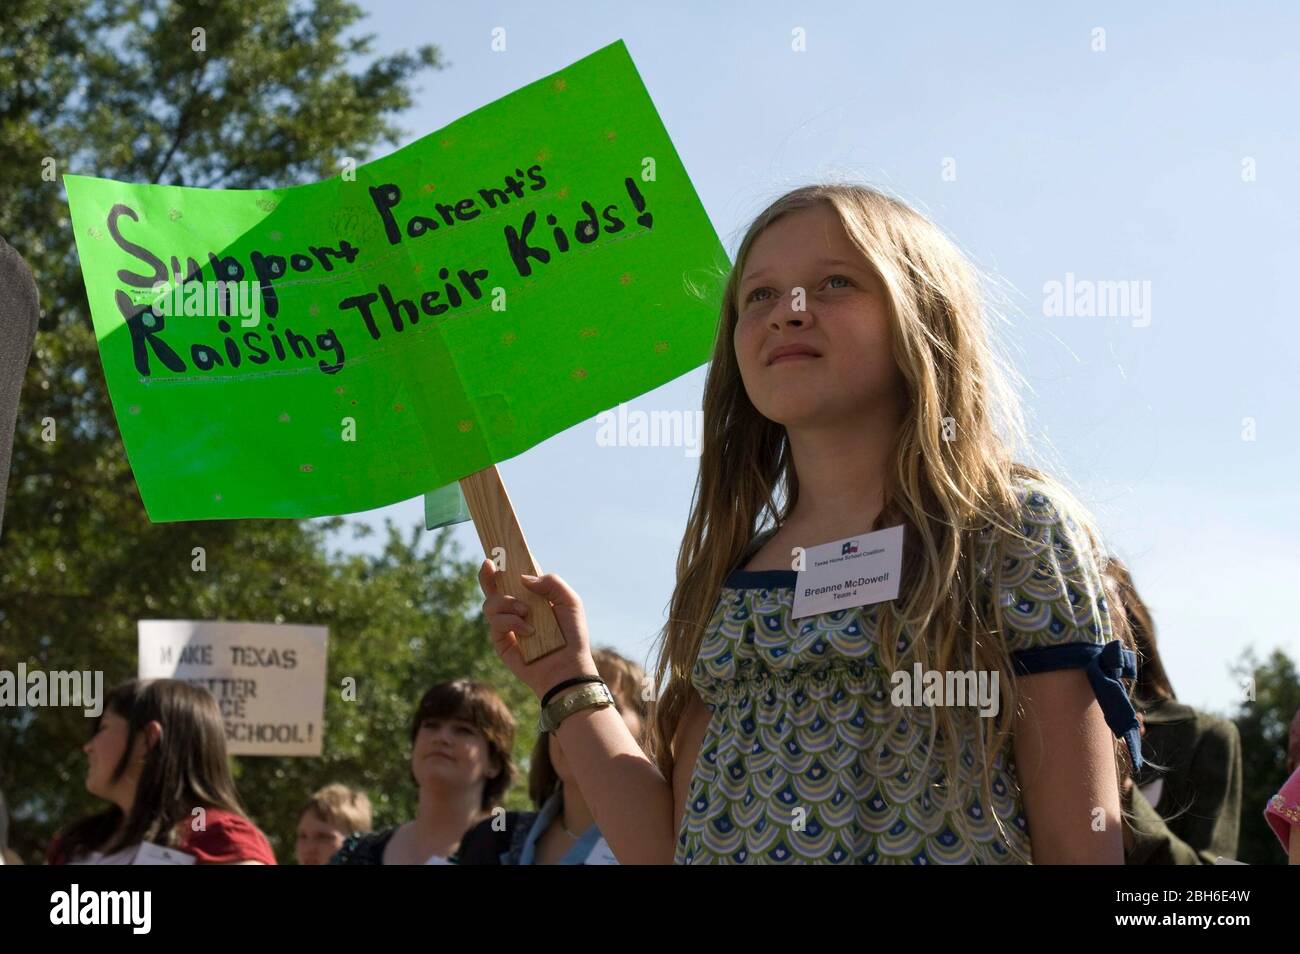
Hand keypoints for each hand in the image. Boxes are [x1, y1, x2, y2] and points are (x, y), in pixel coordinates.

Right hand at [477, 559, 597, 701]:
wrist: (567, 667)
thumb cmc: (572, 635)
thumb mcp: (570, 601)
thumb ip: (551, 582)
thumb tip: (523, 578)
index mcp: (534, 597)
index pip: (516, 575)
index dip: (508, 563)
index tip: (500, 549)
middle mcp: (517, 608)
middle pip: (494, 587)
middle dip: (488, 574)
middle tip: (489, 564)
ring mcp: (507, 624)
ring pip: (491, 603)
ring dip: (507, 603)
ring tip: (526, 613)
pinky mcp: (501, 641)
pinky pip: (495, 622)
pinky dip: (511, 622)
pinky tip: (527, 631)